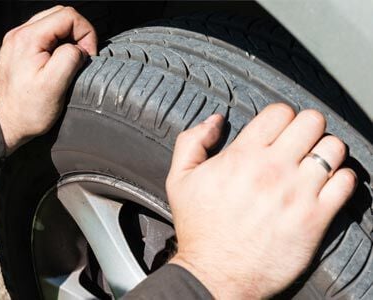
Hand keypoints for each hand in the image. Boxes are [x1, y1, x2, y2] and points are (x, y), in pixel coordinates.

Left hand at [0, 6, 96, 153]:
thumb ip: (69, 58)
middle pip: (60, 15)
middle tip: (82, 57)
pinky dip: (56, 44)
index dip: (86, 34)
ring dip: (68, 38)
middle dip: (78, 33)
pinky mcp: (18, 50)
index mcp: (29, 38)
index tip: (87, 56)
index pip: (68, 16)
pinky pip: (43, 35)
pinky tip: (58, 64)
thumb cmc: (26, 111)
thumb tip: (78, 48)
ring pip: (52, 24)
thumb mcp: (54, 86)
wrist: (2, 124)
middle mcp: (20, 34)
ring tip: (71, 61)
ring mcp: (17, 41)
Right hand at [166, 104, 356, 298]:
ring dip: (326, 151)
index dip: (280, 117)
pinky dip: (341, 179)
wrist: (215, 273)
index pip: (279, 111)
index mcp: (242, 156)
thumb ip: (192, 141)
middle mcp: (272, 169)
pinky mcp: (315, 218)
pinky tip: (326, 186)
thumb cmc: (199, 228)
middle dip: (307, 127)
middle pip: (312, 122)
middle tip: (299, 143)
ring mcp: (297, 193)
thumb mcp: (179, 179)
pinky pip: (346, 182)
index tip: (278, 130)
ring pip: (333, 148)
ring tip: (314, 164)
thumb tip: (215, 120)